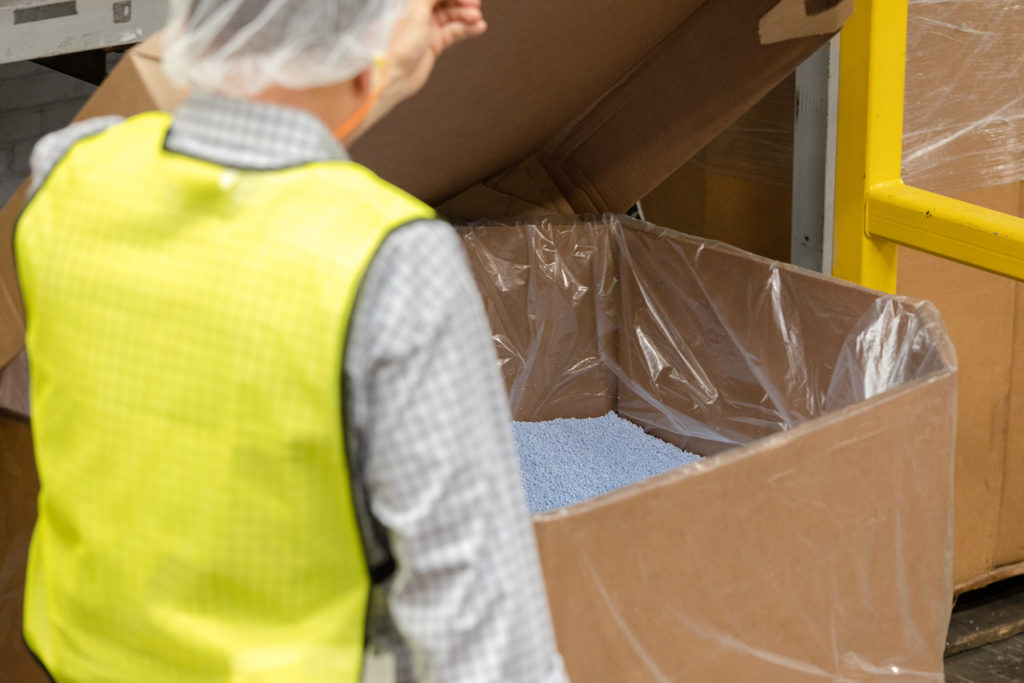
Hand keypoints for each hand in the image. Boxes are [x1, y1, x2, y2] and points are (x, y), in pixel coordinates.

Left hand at [348, 0, 486, 139]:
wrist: (394, 76)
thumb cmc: (398, 43)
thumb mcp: (417, 12)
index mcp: (409, 2)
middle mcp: (418, 12)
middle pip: (444, 1)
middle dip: (461, 2)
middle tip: (476, 5)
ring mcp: (426, 28)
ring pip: (451, 16)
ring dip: (466, 16)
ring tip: (478, 19)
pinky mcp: (433, 43)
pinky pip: (453, 32)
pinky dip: (466, 29)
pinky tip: (479, 28)